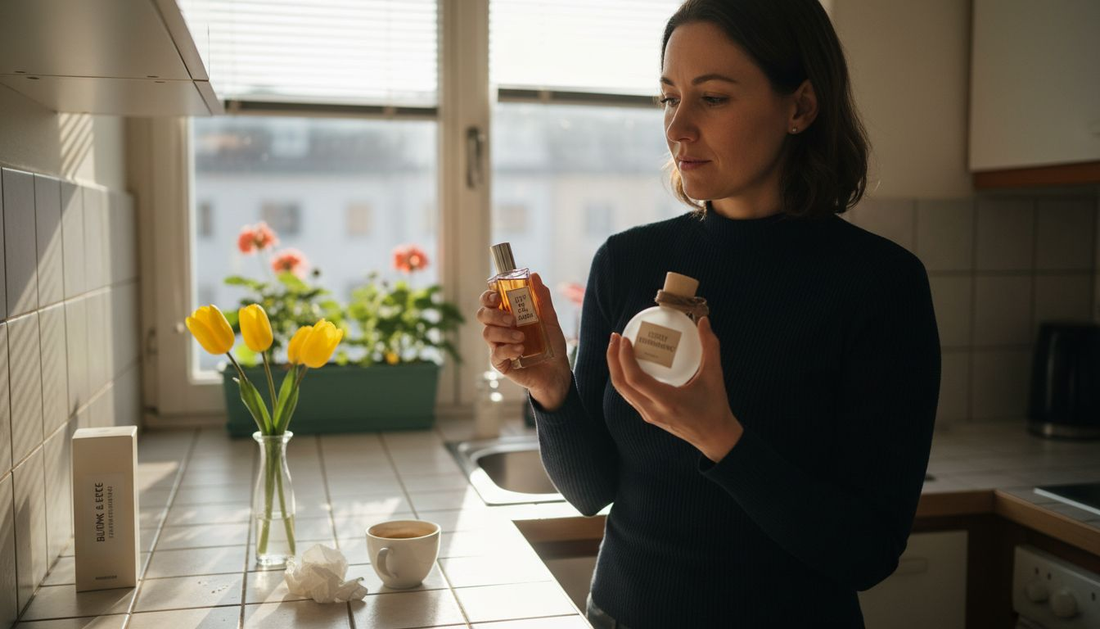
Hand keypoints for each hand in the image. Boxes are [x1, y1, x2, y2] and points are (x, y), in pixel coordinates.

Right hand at [476, 273, 572, 409]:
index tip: (497, 296)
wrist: (557, 371)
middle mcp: (500, 328)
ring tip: (521, 338)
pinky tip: (520, 350)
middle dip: (494, 314)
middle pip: (482, 314)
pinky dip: (507, 349)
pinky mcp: (500, 363)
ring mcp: (498, 345)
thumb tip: (534, 276)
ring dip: (504, 333)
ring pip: (487, 333)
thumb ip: (542, 299)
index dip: (488, 296)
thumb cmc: (551, 344)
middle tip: (512, 319)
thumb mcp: (550, 319)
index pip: (489, 301)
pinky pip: (495, 353)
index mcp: (508, 314)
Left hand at [607, 316, 742, 461]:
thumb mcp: (715, 375)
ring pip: (622, 391)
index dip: (624, 358)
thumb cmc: (715, 407)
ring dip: (615, 368)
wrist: (714, 437)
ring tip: (617, 347)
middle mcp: (653, 410)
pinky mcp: (648, 416)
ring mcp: (648, 415)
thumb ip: (710, 347)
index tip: (625, 339)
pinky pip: (629, 395)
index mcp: (667, 401)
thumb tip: (703, 321)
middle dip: (613, 359)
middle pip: (621, 385)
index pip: (635, 379)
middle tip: (616, 337)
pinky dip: (624, 378)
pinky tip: (628, 363)